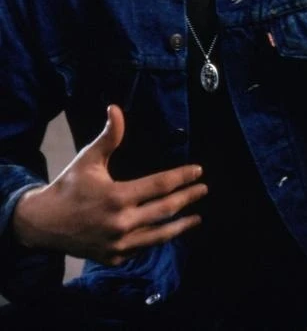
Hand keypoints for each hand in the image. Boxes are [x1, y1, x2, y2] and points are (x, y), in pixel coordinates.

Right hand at [13, 104, 206, 265]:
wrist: (43, 223)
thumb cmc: (69, 186)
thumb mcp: (88, 159)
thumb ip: (109, 137)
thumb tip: (116, 108)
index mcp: (117, 196)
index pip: (160, 185)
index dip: (181, 177)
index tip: (198, 171)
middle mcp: (121, 223)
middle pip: (165, 209)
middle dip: (187, 198)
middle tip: (203, 189)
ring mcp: (119, 244)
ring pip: (159, 235)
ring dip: (181, 226)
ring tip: (197, 217)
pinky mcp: (114, 258)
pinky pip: (143, 247)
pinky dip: (158, 239)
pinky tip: (169, 231)